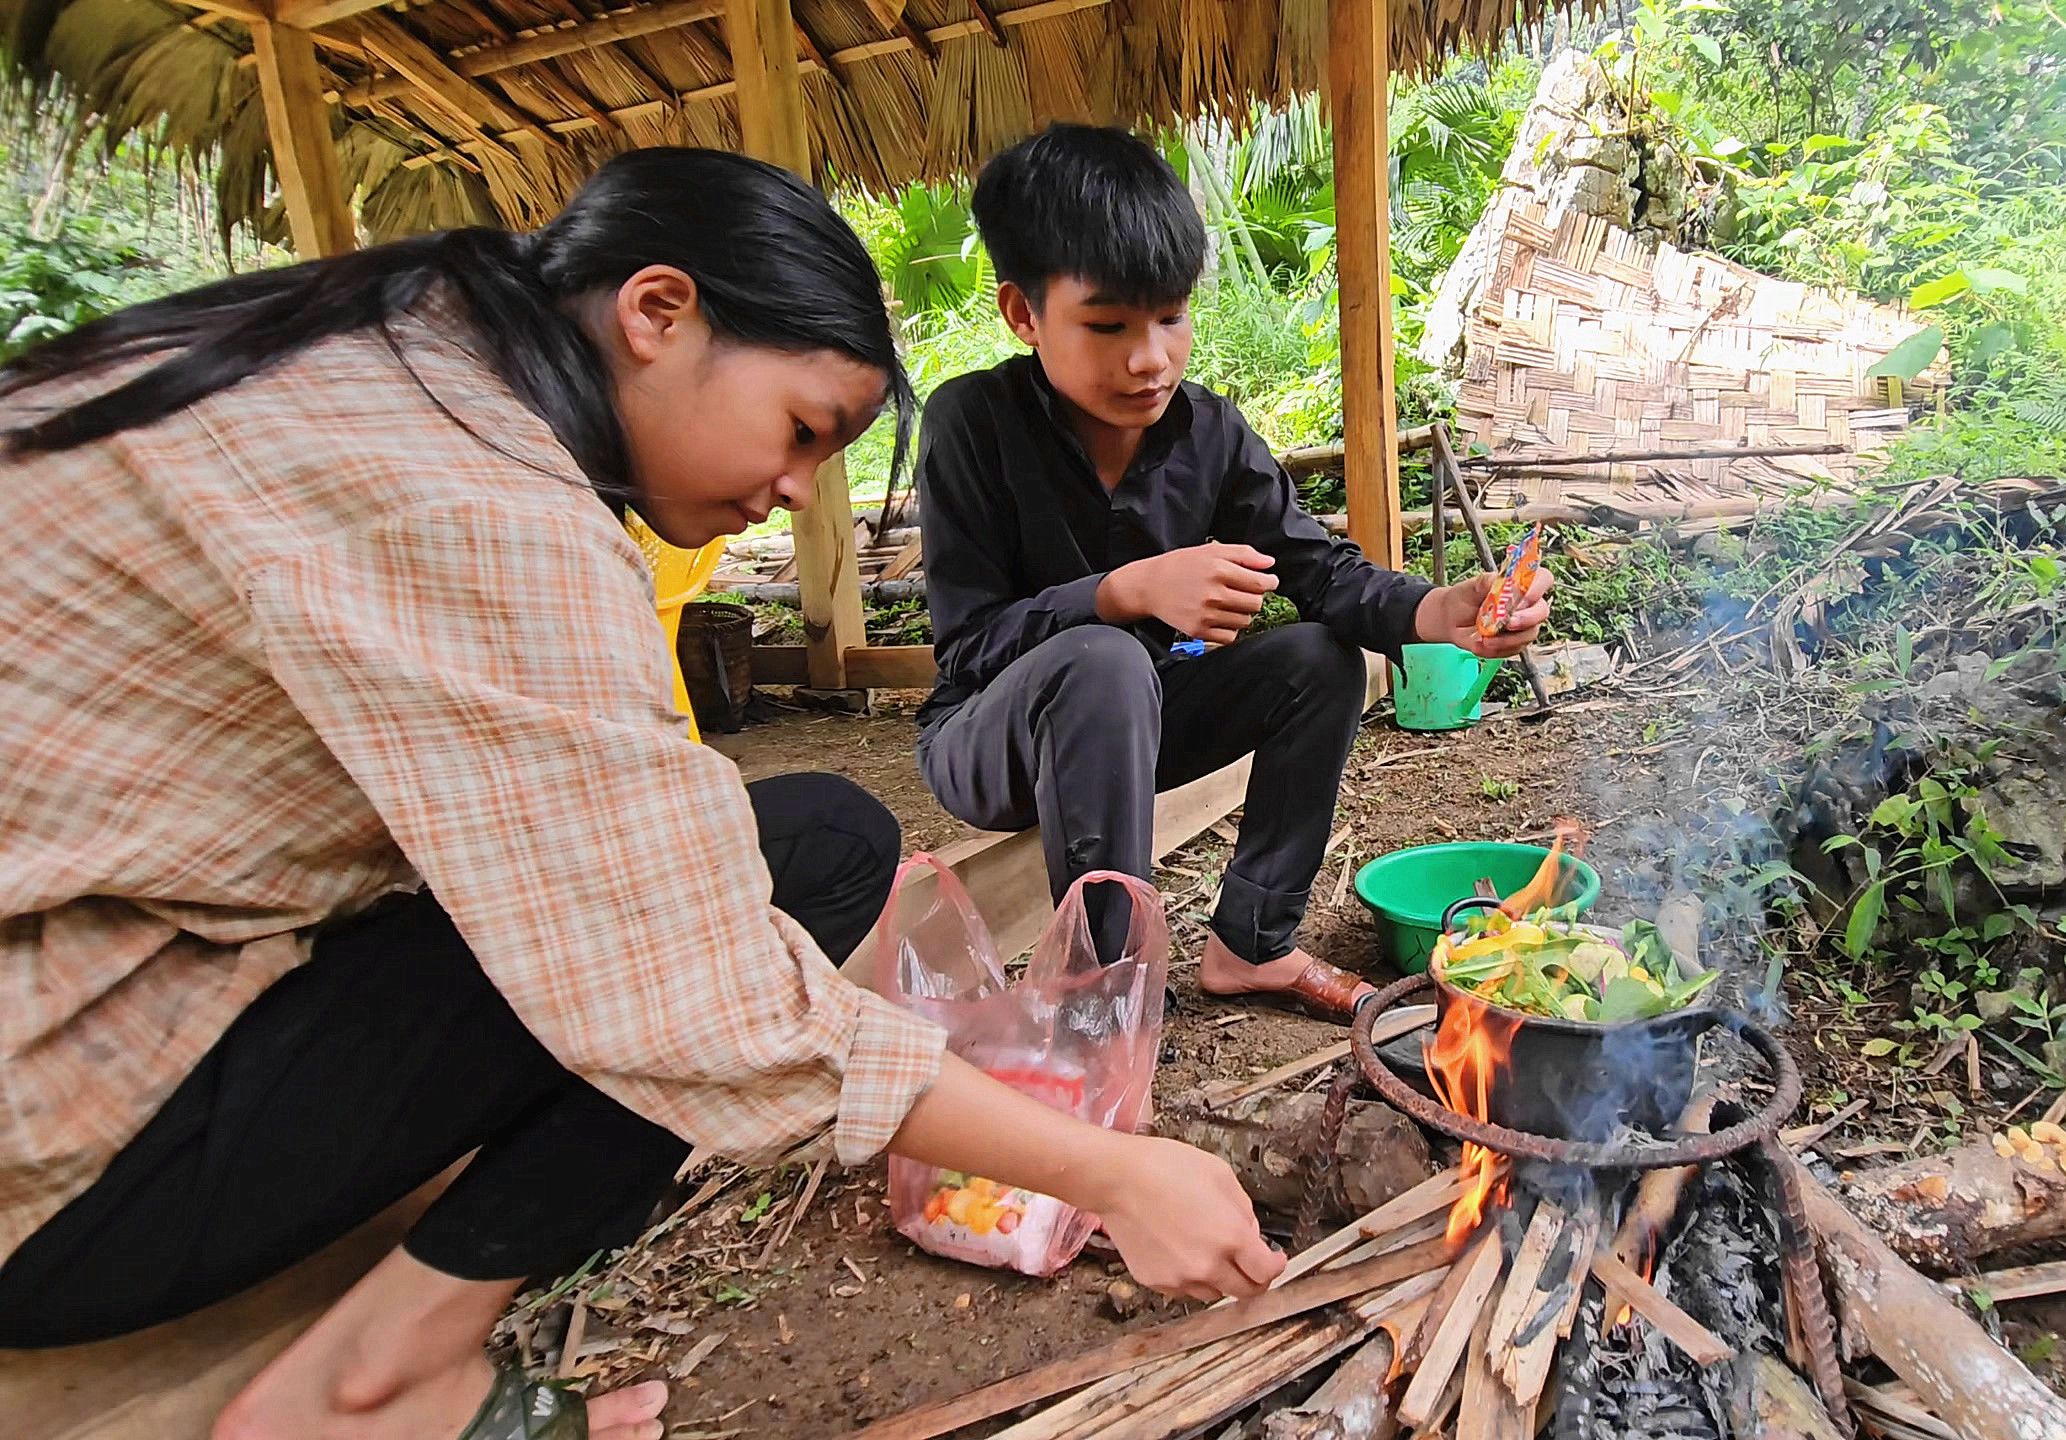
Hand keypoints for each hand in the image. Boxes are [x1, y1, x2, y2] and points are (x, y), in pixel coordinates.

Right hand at [1083, 1133, 1285, 1302]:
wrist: (1117, 1178)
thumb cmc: (1165, 1168)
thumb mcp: (1220, 1175)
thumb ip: (1243, 1209)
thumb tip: (1250, 1233)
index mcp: (1230, 1237)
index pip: (1267, 1271)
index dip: (1276, 1266)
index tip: (1275, 1260)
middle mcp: (1207, 1265)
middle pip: (1245, 1292)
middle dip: (1254, 1279)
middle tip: (1251, 1264)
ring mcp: (1180, 1278)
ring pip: (1214, 1293)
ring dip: (1220, 1279)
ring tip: (1209, 1252)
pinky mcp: (1156, 1281)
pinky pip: (1184, 1288)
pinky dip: (1190, 1277)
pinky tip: (1181, 1250)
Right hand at [1098, 544, 1278, 644]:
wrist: (1149, 586)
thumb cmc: (1181, 566)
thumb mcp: (1211, 550)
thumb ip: (1243, 554)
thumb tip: (1269, 563)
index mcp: (1218, 570)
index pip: (1260, 583)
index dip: (1269, 582)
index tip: (1267, 581)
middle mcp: (1213, 594)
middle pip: (1255, 604)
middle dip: (1254, 597)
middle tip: (1243, 591)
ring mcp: (1205, 615)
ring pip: (1245, 621)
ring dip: (1242, 612)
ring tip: (1228, 602)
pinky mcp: (1198, 631)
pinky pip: (1230, 637)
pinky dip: (1230, 628)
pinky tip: (1220, 617)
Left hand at [1413, 566, 1553, 657]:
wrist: (1452, 618)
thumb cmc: (1465, 598)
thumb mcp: (1472, 585)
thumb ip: (1488, 582)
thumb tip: (1500, 581)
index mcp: (1522, 584)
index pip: (1543, 579)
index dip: (1538, 588)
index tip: (1524, 596)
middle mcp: (1527, 605)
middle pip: (1542, 612)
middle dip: (1526, 619)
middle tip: (1507, 623)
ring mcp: (1522, 626)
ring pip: (1528, 635)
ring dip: (1507, 639)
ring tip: (1485, 638)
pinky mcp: (1513, 644)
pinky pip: (1513, 650)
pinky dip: (1496, 650)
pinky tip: (1481, 644)